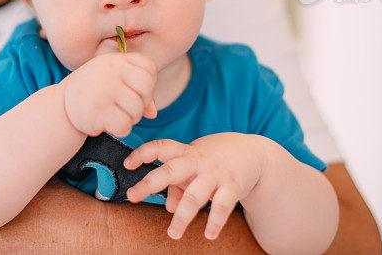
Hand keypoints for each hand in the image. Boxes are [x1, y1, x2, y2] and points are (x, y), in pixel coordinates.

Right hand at [62, 52, 156, 137]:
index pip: (149, 68)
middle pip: (146, 90)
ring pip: (137, 111)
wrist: (61, 105)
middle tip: (126, 106)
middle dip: (141, 103)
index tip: (135, 90)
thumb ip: (138, 91)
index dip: (148, 83)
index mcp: (117, 59)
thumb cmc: (95, 91)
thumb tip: (153, 113)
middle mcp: (111, 71)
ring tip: (115, 114)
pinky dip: (120, 129)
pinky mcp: (97, 111)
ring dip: (130, 118)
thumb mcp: (116, 81)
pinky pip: (124, 126)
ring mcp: (104, 90)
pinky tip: (108, 123)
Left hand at [123, 133, 271, 239]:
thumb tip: (168, 205)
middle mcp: (198, 161)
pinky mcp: (234, 186)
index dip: (142, 153)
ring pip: (195, 194)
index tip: (127, 164)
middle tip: (132, 196)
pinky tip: (208, 235)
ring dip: (183, 216)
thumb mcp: (196, 163)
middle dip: (150, 183)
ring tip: (173, 234)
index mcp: (187, 152)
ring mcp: (216, 173)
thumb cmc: (216, 158)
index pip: (160, 147)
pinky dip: (215, 222)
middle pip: (171, 170)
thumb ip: (179, 183)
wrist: (255, 153)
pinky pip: (222, 206)